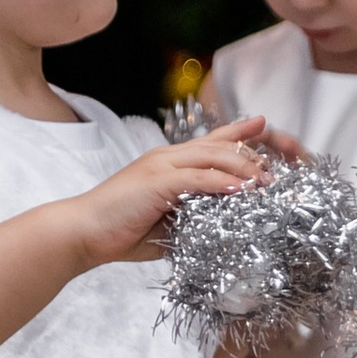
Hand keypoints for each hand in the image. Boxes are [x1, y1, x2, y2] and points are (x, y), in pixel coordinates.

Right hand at [62, 116, 268, 268]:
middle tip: (274, 169)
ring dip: (242, 169)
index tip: (262, 126)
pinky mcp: (156, 183)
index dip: (238, 132)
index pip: (209, 140)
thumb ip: (187, 215)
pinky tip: (239, 189)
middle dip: (250, 154)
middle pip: (218, 145)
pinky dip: (220, 182)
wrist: (82, 231)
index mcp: (167, 163)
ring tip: (264, 182)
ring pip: (212, 157)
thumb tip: (214, 225)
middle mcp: (166, 157)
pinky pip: (197, 178)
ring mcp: (161, 167)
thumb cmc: (118, 230)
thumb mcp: (162, 221)